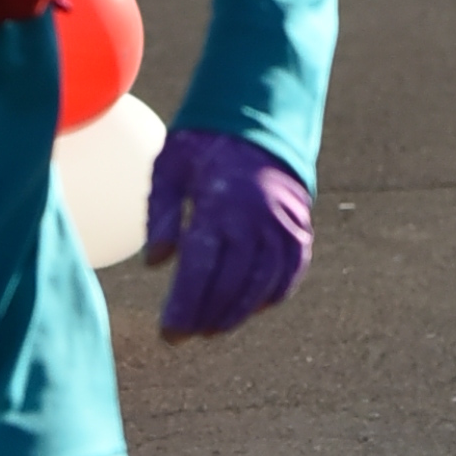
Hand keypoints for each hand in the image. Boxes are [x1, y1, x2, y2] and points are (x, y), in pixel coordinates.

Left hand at [143, 127, 312, 338]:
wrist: (259, 119)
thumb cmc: (203, 147)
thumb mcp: (169, 167)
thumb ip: (160, 213)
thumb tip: (155, 263)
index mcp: (220, 204)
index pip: (202, 268)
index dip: (185, 305)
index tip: (168, 333)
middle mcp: (257, 219)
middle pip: (231, 284)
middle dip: (205, 316)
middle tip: (182, 336)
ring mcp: (284, 226)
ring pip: (261, 285)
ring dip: (236, 313)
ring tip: (210, 330)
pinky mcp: (300, 230)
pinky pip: (289, 273)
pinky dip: (269, 295)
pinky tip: (247, 309)